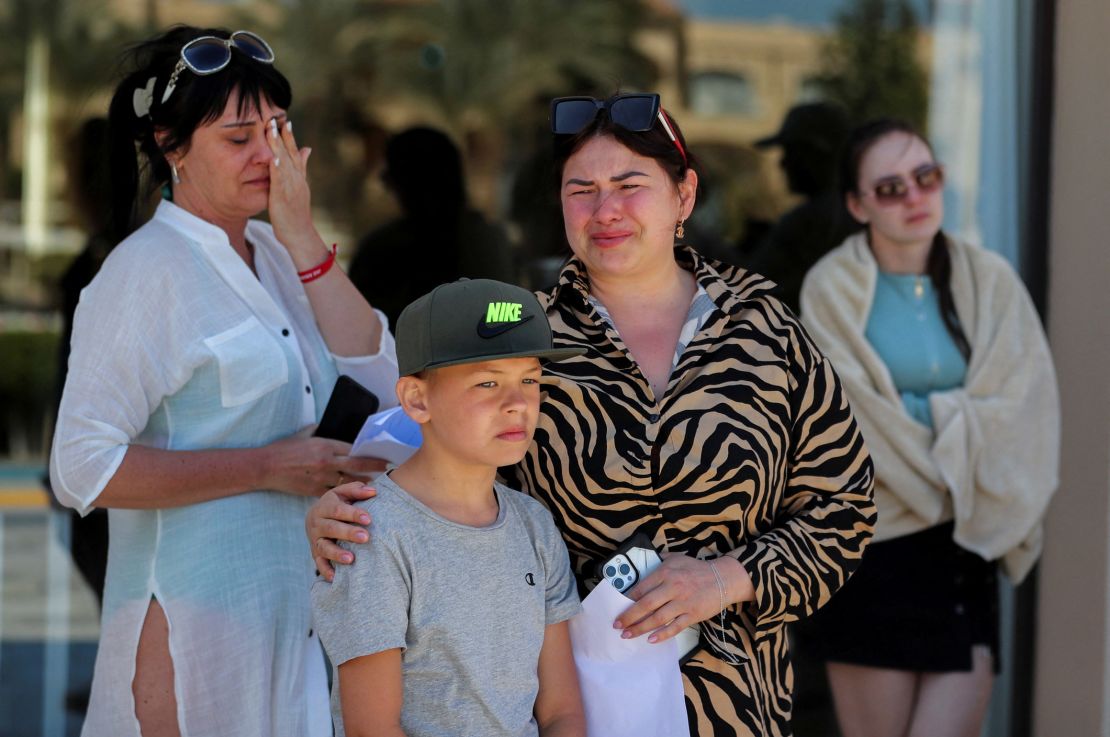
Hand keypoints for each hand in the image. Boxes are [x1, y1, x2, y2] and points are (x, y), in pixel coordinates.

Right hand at [261, 432, 386, 497]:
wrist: (265, 467)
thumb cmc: (283, 449)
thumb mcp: (303, 434)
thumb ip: (316, 430)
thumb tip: (323, 424)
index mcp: (325, 444)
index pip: (354, 449)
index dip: (370, 453)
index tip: (382, 456)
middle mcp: (327, 460)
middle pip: (358, 465)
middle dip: (375, 468)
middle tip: (388, 470)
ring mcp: (322, 477)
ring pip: (349, 482)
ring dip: (364, 485)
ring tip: (376, 487)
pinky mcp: (315, 491)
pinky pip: (335, 494)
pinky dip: (346, 496)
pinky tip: (355, 499)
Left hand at [265, 117, 321, 258]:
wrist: (300, 235)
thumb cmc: (297, 213)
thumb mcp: (300, 187)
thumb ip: (302, 167)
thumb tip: (307, 148)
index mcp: (299, 177)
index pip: (295, 152)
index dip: (290, 137)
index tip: (284, 119)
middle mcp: (297, 179)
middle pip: (291, 153)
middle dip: (283, 135)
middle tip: (277, 117)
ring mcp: (291, 187)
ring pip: (285, 163)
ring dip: (279, 146)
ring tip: (272, 130)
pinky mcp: (283, 197)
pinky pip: (280, 181)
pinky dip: (278, 168)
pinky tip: (274, 157)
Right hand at [306, 483, 376, 580]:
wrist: (315, 517)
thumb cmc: (337, 503)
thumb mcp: (344, 493)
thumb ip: (357, 490)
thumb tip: (374, 491)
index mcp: (324, 507)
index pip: (337, 510)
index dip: (353, 514)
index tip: (369, 519)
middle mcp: (317, 523)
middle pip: (331, 529)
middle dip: (348, 533)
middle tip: (366, 537)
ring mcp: (315, 540)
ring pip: (323, 547)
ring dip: (336, 554)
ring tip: (351, 559)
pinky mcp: (315, 554)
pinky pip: (319, 564)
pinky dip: (326, 571)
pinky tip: (336, 578)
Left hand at [613, 554, 753, 642]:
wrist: (723, 578)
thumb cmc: (696, 569)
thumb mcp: (676, 558)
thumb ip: (658, 562)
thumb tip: (639, 568)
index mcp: (666, 572)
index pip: (640, 588)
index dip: (626, 600)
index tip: (617, 607)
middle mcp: (673, 587)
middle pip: (645, 605)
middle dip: (628, 617)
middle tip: (617, 625)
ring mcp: (683, 602)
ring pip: (657, 619)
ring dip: (640, 628)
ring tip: (627, 635)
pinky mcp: (693, 615)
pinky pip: (674, 627)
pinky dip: (662, 635)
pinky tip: (650, 640)